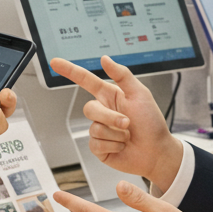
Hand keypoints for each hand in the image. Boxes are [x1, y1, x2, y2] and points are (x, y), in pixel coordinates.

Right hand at [49, 56, 183, 188]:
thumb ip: (122, 75)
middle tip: (128, 123)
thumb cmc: (152, 123)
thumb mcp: (140, 94)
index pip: (85, 80)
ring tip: (128, 136)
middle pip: (89, 109)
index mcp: (110, 96)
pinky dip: (112, 145)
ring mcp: (100, 130)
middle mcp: (103, 112)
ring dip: (115, 133)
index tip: (55, 63)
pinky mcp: (99, 147)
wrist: (157, 152)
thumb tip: (104, 59)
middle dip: (109, 117)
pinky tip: (122, 146)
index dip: (69, 71)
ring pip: (94, 128)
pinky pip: (96, 144)